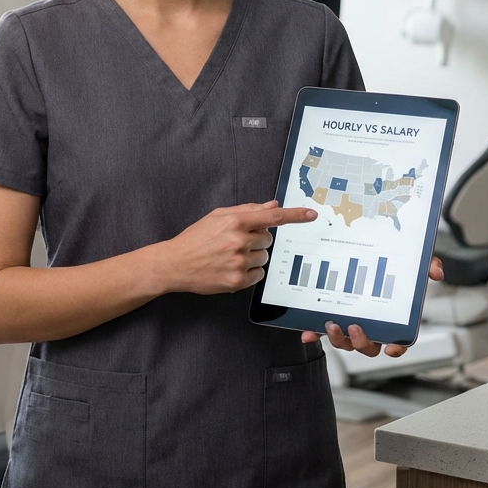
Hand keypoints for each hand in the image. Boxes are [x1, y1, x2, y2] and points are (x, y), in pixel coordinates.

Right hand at [156, 201, 317, 294]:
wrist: (175, 264)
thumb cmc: (196, 238)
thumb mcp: (218, 217)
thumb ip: (247, 210)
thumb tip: (272, 205)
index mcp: (235, 222)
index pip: (272, 217)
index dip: (295, 215)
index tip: (312, 214)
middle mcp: (239, 241)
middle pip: (268, 239)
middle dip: (257, 240)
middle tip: (237, 243)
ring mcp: (238, 263)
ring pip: (265, 258)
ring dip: (254, 257)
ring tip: (231, 256)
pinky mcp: (237, 281)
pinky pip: (259, 275)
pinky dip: (250, 272)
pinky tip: (232, 268)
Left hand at [302, 256, 443, 357]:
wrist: (364, 259)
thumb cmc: (391, 268)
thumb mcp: (412, 264)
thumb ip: (427, 266)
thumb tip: (436, 273)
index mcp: (393, 318)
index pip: (399, 341)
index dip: (397, 348)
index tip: (392, 347)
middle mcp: (372, 325)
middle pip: (369, 346)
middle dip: (361, 342)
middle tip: (355, 326)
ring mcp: (351, 323)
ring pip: (346, 342)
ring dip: (338, 339)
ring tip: (331, 324)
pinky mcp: (333, 317)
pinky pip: (324, 330)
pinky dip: (316, 334)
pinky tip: (308, 333)